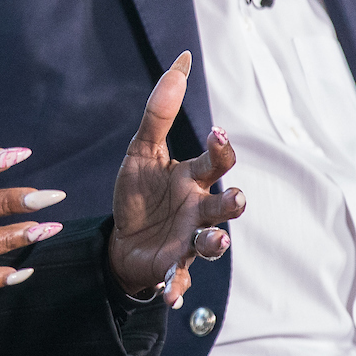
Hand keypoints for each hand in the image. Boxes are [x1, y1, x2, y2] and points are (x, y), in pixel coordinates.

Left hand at [108, 53, 243, 303]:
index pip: (216, 163)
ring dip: (217, 242)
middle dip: (233, 203)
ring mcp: (189, 241)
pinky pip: (180, 279)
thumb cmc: (141, 194)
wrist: (122, 240)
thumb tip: (179, 63)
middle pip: (227, 207)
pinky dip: (176, 287)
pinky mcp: (172, 268)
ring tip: (215, 240)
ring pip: (214, 243)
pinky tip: (169, 293)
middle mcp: (198, 211)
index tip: (217, 135)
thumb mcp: (141, 152)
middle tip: (233, 199)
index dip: (222, 150)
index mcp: (193, 180)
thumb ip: (160, 112)